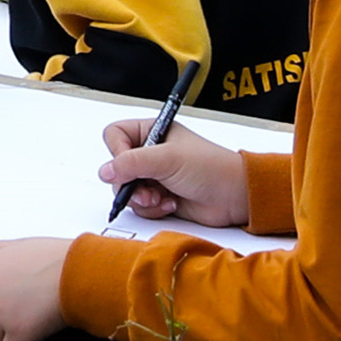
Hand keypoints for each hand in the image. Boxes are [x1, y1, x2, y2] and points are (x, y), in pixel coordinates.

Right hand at [98, 129, 254, 230]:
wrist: (235, 197)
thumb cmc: (211, 168)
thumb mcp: (168, 159)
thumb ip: (133, 163)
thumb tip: (105, 171)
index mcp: (152, 132)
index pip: (115, 136)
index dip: (117, 152)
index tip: (129, 165)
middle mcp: (150, 153)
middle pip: (117, 167)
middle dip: (130, 183)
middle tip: (147, 190)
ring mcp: (154, 176)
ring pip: (126, 189)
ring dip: (141, 198)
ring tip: (161, 198)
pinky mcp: (159, 197)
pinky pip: (140, 206)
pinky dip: (152, 208)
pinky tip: (170, 204)